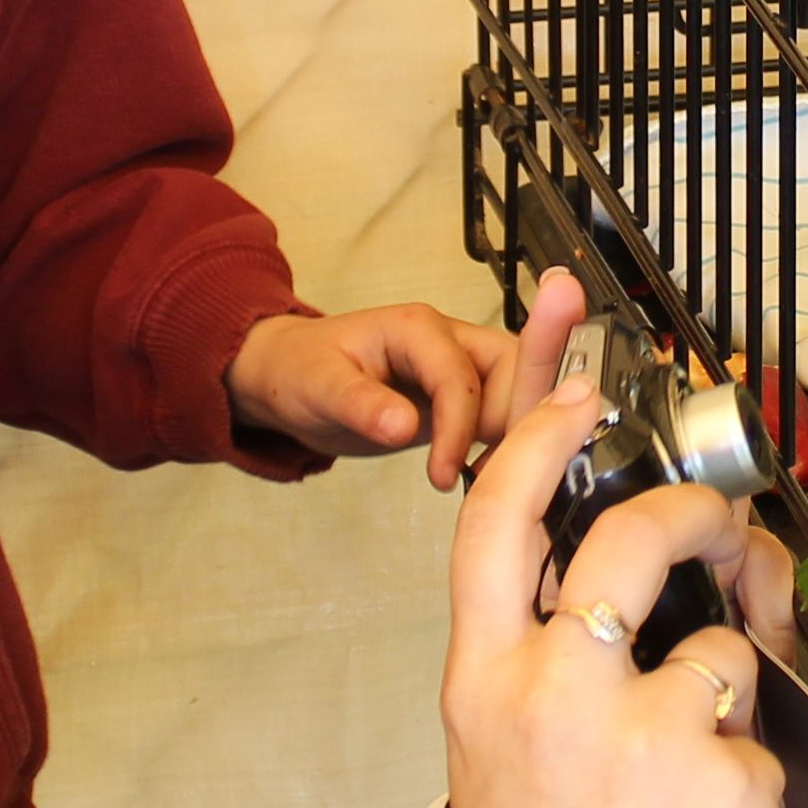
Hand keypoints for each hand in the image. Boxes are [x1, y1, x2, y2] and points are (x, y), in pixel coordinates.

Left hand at [231, 302, 525, 489]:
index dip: (458, 428)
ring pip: (518, 393)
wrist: (289, 376)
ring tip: (494, 478)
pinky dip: (505, 444)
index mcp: (418, 329)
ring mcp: (459, 370)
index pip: (461, 376)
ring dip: (517, 433)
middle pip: (514, 371)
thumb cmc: (300, 368)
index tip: (442, 474)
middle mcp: (449, 343)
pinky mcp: (461, 399)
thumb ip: (361, 404)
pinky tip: (489, 475)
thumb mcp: (317, 386)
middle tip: (500, 472)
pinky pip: (501, 416)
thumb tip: (403, 426)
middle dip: (515, 418)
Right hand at [438, 275, 785, 807]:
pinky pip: (757, 737)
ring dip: (723, 704)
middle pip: (631, 539)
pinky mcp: (717, 770)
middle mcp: (551, 689)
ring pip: (718, 650)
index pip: (495, 524)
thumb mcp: (503, 752)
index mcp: (483, 681)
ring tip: (687, 780)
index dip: (540, 441)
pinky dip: (748, 781)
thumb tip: (640, 573)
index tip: (580, 396)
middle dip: (693, 514)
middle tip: (721, 525)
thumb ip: (549, 658)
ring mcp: (637, 726)